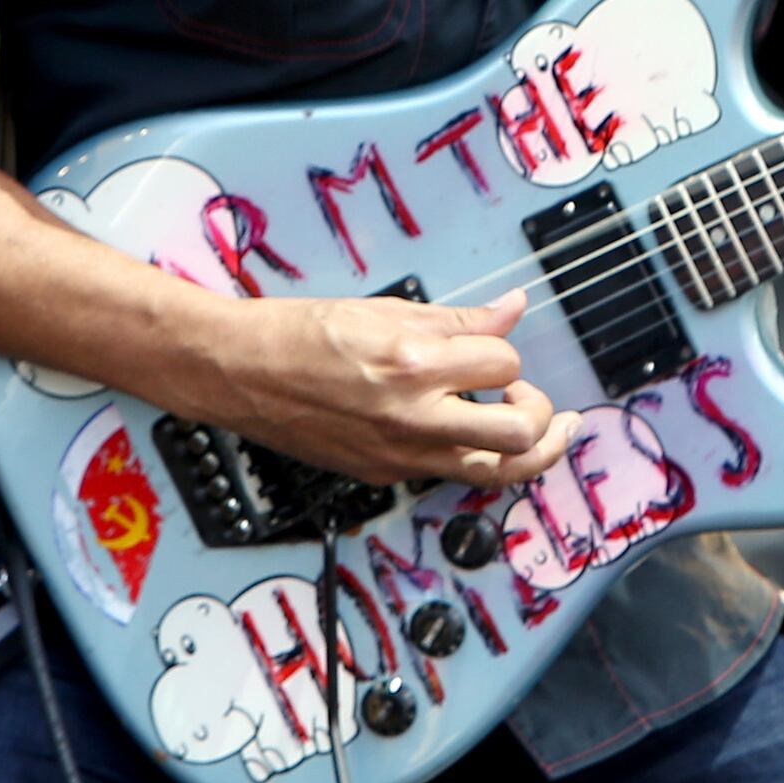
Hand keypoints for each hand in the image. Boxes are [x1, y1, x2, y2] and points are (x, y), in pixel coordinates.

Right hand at [207, 290, 574, 486]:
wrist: (237, 371)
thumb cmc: (298, 334)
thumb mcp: (385, 309)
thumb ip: (458, 319)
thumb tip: (511, 307)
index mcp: (412, 364)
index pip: (504, 363)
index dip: (508, 355)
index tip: (496, 351)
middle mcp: (409, 417)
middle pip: (518, 436)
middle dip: (544, 418)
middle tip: (538, 402)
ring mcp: (396, 454)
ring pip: (492, 474)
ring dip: (530, 454)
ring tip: (546, 434)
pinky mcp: (382, 475)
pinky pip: (446, 474)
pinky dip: (473, 457)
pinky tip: (474, 436)